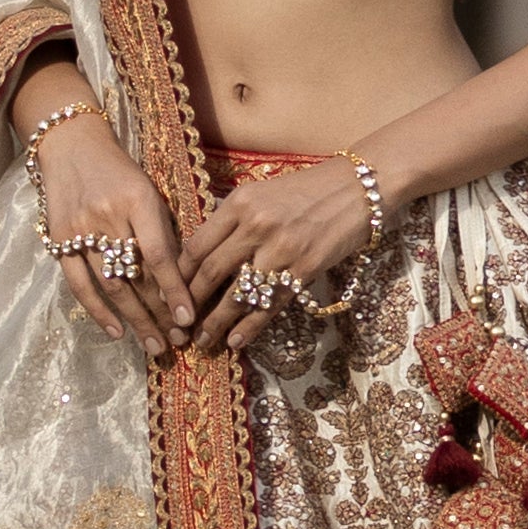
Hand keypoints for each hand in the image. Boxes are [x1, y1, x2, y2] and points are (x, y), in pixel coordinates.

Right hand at [27, 107, 193, 358]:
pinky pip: (79, 285)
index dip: (174, 290)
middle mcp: (108, 217)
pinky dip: (97, 311)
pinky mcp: (59, 241)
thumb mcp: (149, 191)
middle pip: (135, 276)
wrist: (71, 146)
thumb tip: (183, 279)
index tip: (187, 318)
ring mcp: (80, 231)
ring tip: (153, 344)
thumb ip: (163, 231)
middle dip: (158, 313)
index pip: (159, 255)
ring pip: (110, 286)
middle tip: (176, 342)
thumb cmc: (120, 171)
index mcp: (138, 201)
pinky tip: (116, 332)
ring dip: (134, 319)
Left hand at [181, 150, 372, 353]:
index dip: (177, 275)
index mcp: (240, 203)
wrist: (359, 187)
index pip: (196, 244)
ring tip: (203, 341)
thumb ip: (234, 219)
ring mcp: (281, 249)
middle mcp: (256, 226)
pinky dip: (250, 327)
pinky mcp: (305, 269)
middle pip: (210, 273)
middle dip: (190, 304)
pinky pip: (270, 304)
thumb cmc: (309, 189)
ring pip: (237, 295)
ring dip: (216, 323)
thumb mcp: (263, 192)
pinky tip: (236, 341)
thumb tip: (204, 250)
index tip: (167, 294)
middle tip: (177, 325)